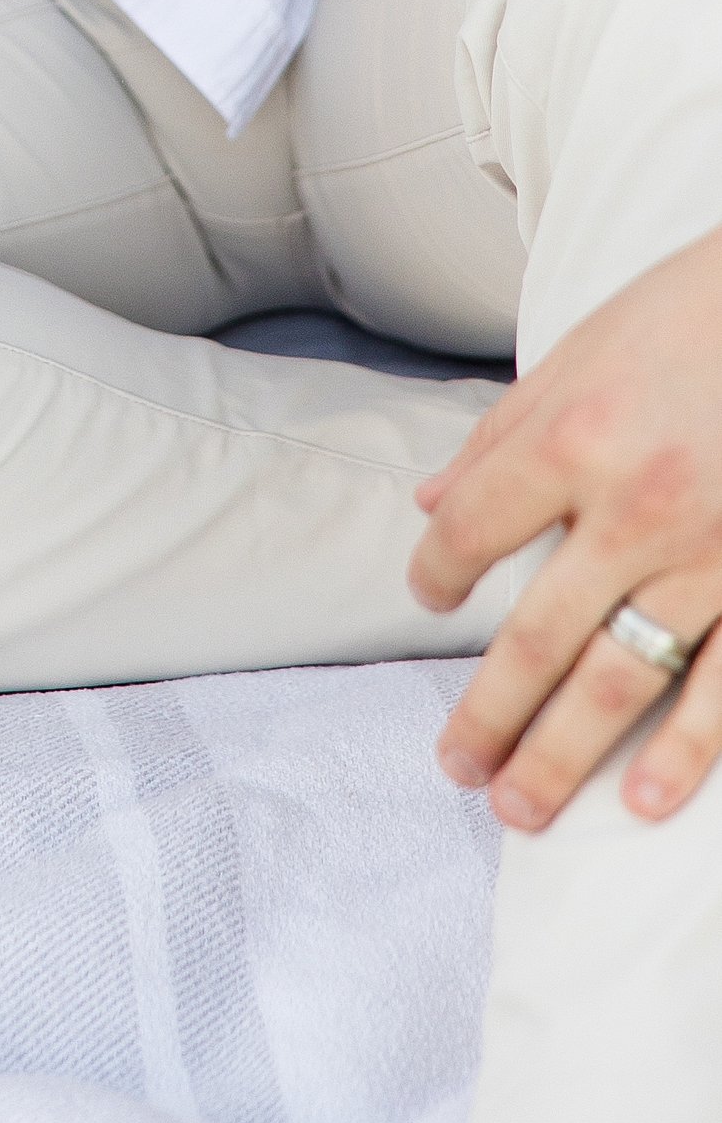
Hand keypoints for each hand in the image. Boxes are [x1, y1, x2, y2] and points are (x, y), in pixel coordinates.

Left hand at [410, 224, 721, 832]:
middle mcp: (633, 509)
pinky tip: (641, 800)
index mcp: (573, 439)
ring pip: (619, 680)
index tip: (431, 598)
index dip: (439, 572)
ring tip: (518, 806)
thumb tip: (429, 501)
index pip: (473, 531)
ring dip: (561, 753)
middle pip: (535, 636)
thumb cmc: (691, 316)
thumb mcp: (581, 352)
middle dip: (488, 713)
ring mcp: (711, 558)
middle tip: (453, 765)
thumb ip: (503, 435)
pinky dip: (684, 752)